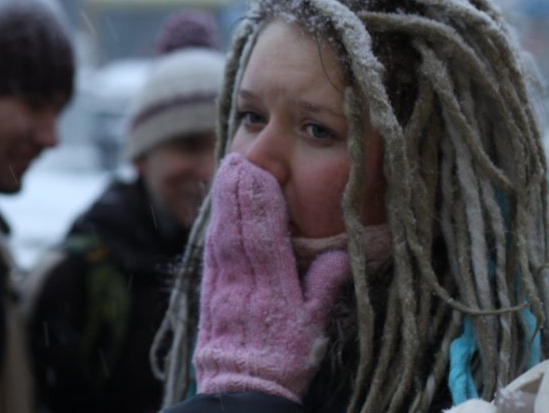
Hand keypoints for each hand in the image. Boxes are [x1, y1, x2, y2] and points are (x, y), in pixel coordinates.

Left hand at [193, 153, 350, 401]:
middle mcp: (244, 280)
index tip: (257, 172)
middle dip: (238, 190)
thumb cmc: (284, 360)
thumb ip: (324, 288)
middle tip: (236, 159)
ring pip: (223, 234)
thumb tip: (338, 255)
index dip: (259, 201)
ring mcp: (223, 284)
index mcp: (273, 287)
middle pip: (240, 227)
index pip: (265, 234)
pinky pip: (212, 251)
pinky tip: (217, 209)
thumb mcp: (314, 327)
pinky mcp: (210, 291)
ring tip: (225, 172)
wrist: (240, 390)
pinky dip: (215, 225)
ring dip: (224, 200)